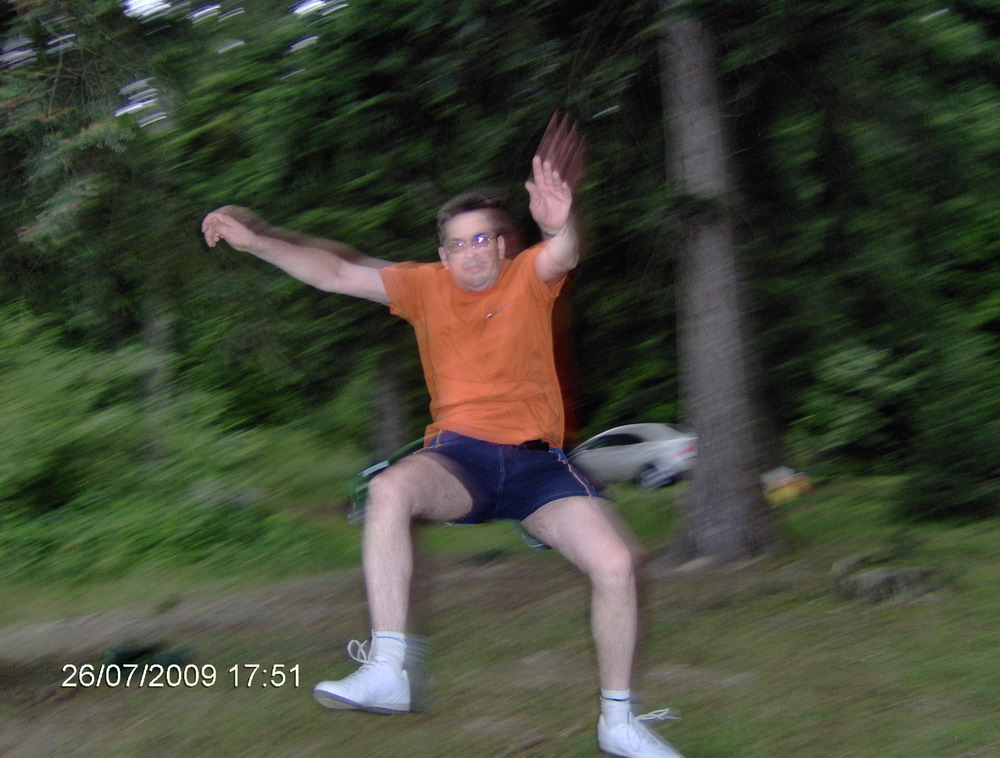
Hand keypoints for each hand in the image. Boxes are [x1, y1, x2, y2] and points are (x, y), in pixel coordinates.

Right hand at [201, 206, 260, 250]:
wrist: (249, 244)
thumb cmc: (240, 238)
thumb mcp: (228, 233)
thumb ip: (218, 226)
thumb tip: (211, 220)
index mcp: (225, 219)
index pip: (211, 216)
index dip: (205, 222)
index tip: (203, 231)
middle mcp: (224, 222)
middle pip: (211, 225)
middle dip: (208, 234)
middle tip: (210, 243)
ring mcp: (224, 227)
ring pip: (213, 230)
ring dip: (211, 237)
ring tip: (212, 245)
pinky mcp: (225, 233)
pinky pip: (217, 233)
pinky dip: (214, 238)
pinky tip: (215, 243)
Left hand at [526, 112, 585, 234]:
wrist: (551, 226)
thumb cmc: (541, 215)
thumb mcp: (535, 205)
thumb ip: (533, 194)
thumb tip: (527, 183)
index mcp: (540, 188)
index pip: (538, 176)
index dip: (537, 168)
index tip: (536, 158)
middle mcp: (549, 188)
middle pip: (548, 177)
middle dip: (547, 170)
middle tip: (546, 162)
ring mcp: (558, 192)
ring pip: (556, 183)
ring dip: (555, 178)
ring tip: (554, 173)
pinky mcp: (566, 198)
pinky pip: (566, 192)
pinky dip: (565, 188)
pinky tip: (563, 183)